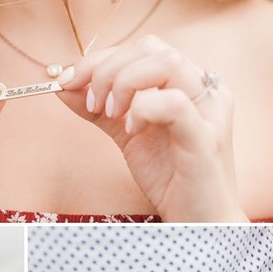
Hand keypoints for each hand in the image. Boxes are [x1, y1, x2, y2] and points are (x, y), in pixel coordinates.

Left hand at [55, 35, 246, 221]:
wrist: (201, 224)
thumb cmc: (172, 181)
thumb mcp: (128, 136)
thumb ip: (98, 109)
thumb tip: (62, 85)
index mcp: (191, 84)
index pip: (143, 48)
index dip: (101, 59)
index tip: (69, 81)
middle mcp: (206, 90)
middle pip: (152, 47)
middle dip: (107, 68)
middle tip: (91, 102)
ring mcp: (210, 112)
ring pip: (166, 63)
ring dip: (124, 83)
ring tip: (111, 114)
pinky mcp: (206, 138)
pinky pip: (174, 102)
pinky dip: (142, 109)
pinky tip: (131, 130)